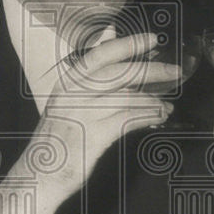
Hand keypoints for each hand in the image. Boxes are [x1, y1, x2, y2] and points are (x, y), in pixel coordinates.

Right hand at [20, 31, 179, 212]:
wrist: (39, 174)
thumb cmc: (57, 140)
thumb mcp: (66, 104)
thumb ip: (89, 78)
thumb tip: (110, 41)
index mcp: (67, 83)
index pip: (101, 55)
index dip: (128, 44)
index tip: (152, 39)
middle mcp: (73, 94)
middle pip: (119, 73)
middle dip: (152, 71)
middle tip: (175, 72)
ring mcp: (83, 115)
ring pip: (128, 97)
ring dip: (154, 100)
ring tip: (166, 106)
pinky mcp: (93, 136)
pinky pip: (128, 119)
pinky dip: (148, 116)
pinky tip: (158, 117)